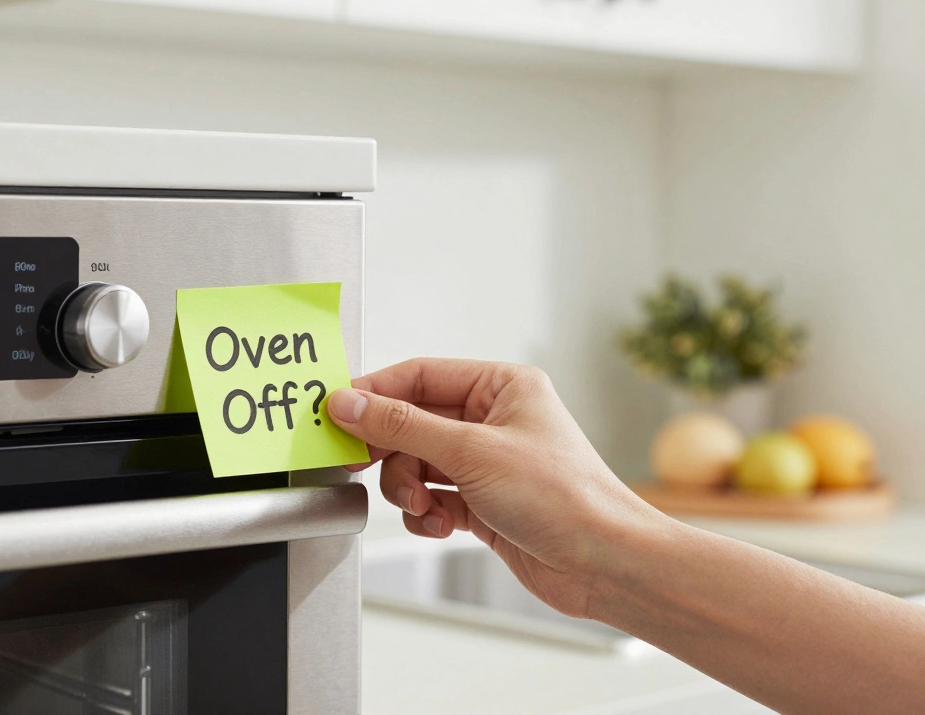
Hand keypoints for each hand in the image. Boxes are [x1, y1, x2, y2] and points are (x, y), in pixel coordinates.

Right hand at [328, 358, 664, 618]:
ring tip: (422, 506)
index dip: (375, 394)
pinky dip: (426, 514)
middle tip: (358, 464)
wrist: (603, 563)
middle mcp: (493, 419)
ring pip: (416, 464)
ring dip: (408, 488)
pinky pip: (431, 498)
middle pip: (411, 423)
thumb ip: (401, 426)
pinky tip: (440, 525)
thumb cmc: (563, 497)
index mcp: (501, 386)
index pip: (418, 376)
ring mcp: (486, 462)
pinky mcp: (482, 502)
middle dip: (390, 451)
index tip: (336, 412)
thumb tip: (349, 403)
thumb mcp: (470, 451)